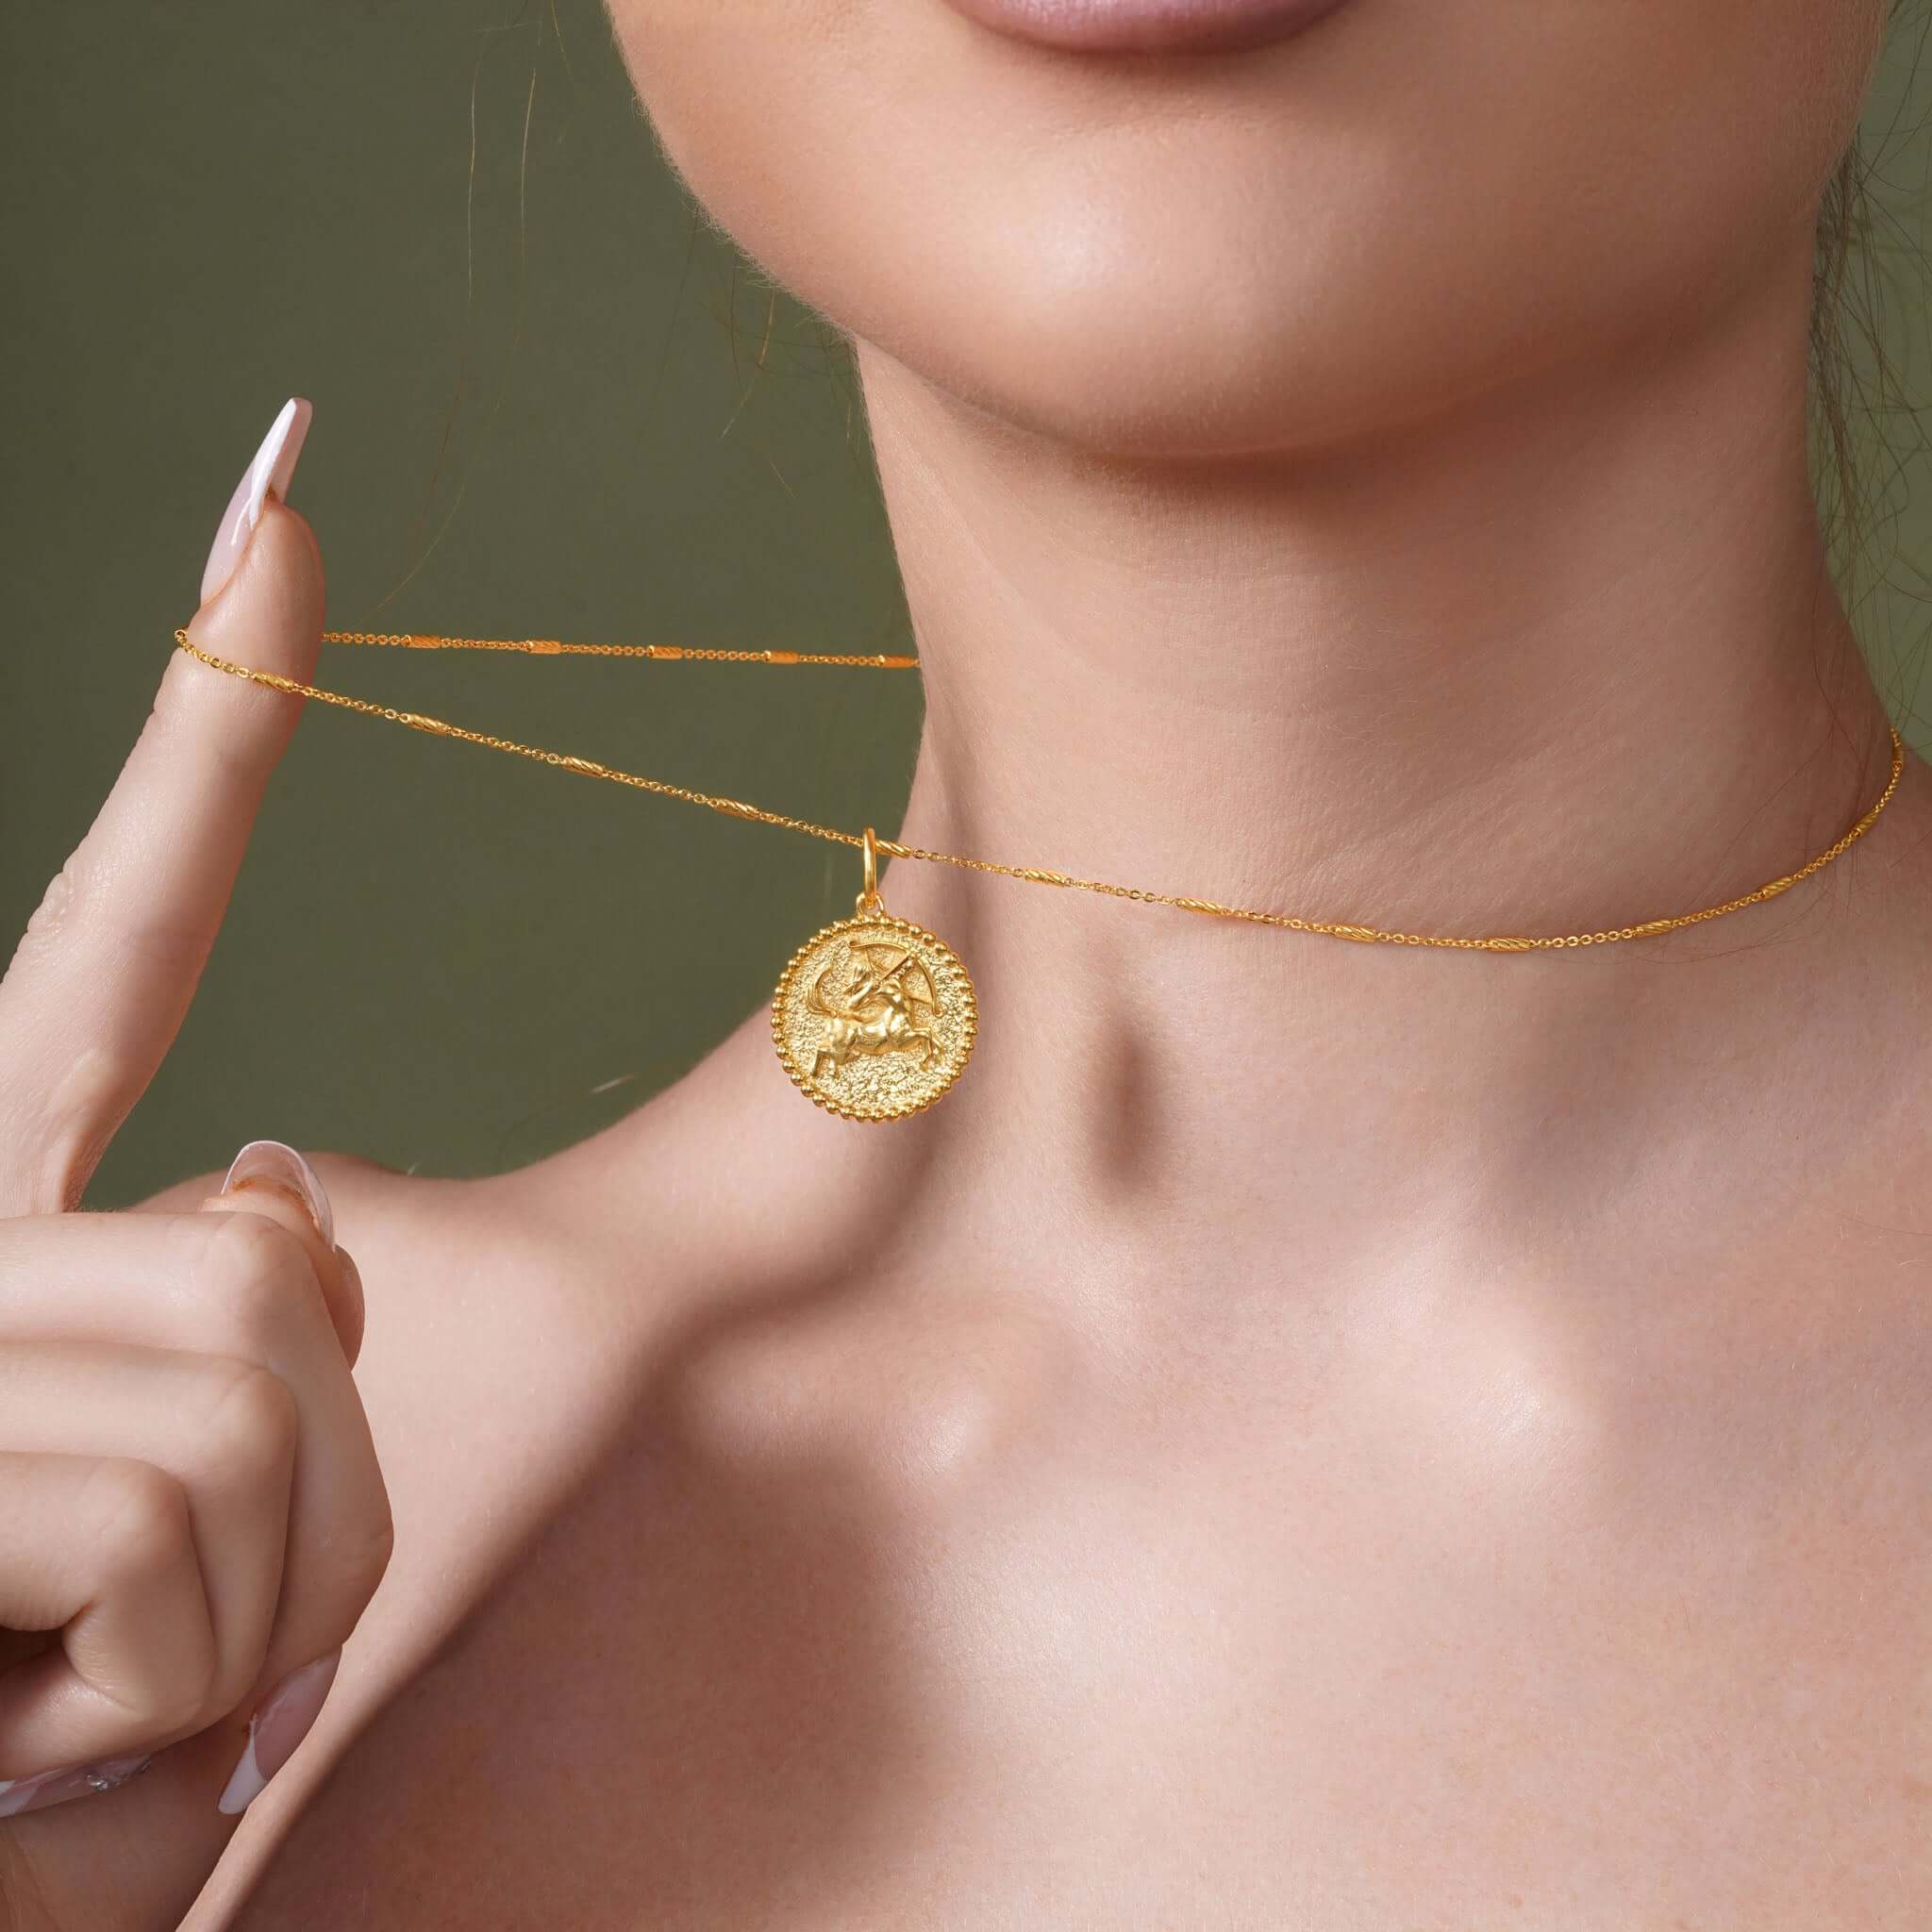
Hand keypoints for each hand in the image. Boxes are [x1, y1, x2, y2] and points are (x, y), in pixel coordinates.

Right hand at [0, 401, 391, 1922]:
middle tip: (155, 1656)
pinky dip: (170, 1707)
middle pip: (290, 1272)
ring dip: (246, 1622)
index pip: (124, 935)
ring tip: (75, 1715)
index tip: (284, 518)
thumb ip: (221, 1332)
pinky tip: (24, 1747)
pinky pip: (190, 1537)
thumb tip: (266, 1182)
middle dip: (313, 1499)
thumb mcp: (141, 1526)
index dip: (213, 732)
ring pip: (266, 1403)